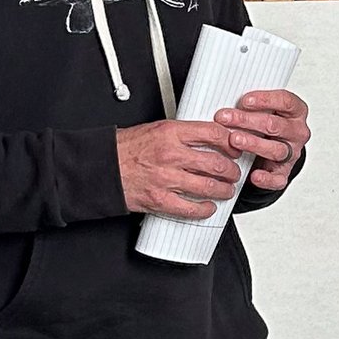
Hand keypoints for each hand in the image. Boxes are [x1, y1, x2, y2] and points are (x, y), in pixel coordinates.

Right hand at [115, 117, 247, 219]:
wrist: (103, 167)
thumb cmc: (126, 149)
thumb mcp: (155, 129)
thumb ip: (182, 134)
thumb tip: (208, 138)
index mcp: (170, 133)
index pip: (213, 134)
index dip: (230, 142)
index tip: (235, 147)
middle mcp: (170, 155)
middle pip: (216, 163)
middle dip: (231, 170)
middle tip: (234, 173)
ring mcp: (166, 179)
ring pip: (209, 187)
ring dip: (224, 190)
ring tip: (226, 189)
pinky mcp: (160, 200)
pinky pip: (191, 208)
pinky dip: (205, 209)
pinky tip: (209, 206)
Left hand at [215, 86, 309, 193]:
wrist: (273, 151)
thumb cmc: (265, 125)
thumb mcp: (263, 109)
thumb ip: (251, 105)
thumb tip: (224, 97)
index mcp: (296, 112)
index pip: (285, 101)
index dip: (265, 100)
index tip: (244, 101)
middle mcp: (297, 132)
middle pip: (275, 125)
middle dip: (248, 121)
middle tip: (226, 118)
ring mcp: (292, 153)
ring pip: (276, 150)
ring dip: (254, 144)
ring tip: (234, 140)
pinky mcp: (284, 173)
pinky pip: (278, 178)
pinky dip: (266, 178)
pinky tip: (253, 175)